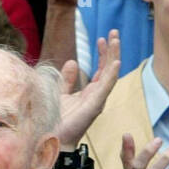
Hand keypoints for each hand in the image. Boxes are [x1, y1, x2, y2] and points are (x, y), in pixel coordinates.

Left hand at [57, 31, 120, 148]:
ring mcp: (97, 100)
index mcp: (90, 93)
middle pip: (109, 69)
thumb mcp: (61, 93)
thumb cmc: (57, 120)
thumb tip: (73, 63)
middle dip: (112, 50)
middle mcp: (97, 96)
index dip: (102, 53)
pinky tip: (116, 62)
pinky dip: (112, 74)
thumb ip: (67, 79)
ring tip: (116, 40)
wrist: (52, 137)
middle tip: (114, 32)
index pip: (101, 70)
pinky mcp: (94, 105)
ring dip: (114, 56)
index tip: (101, 38)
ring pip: (110, 74)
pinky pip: (106, 87)